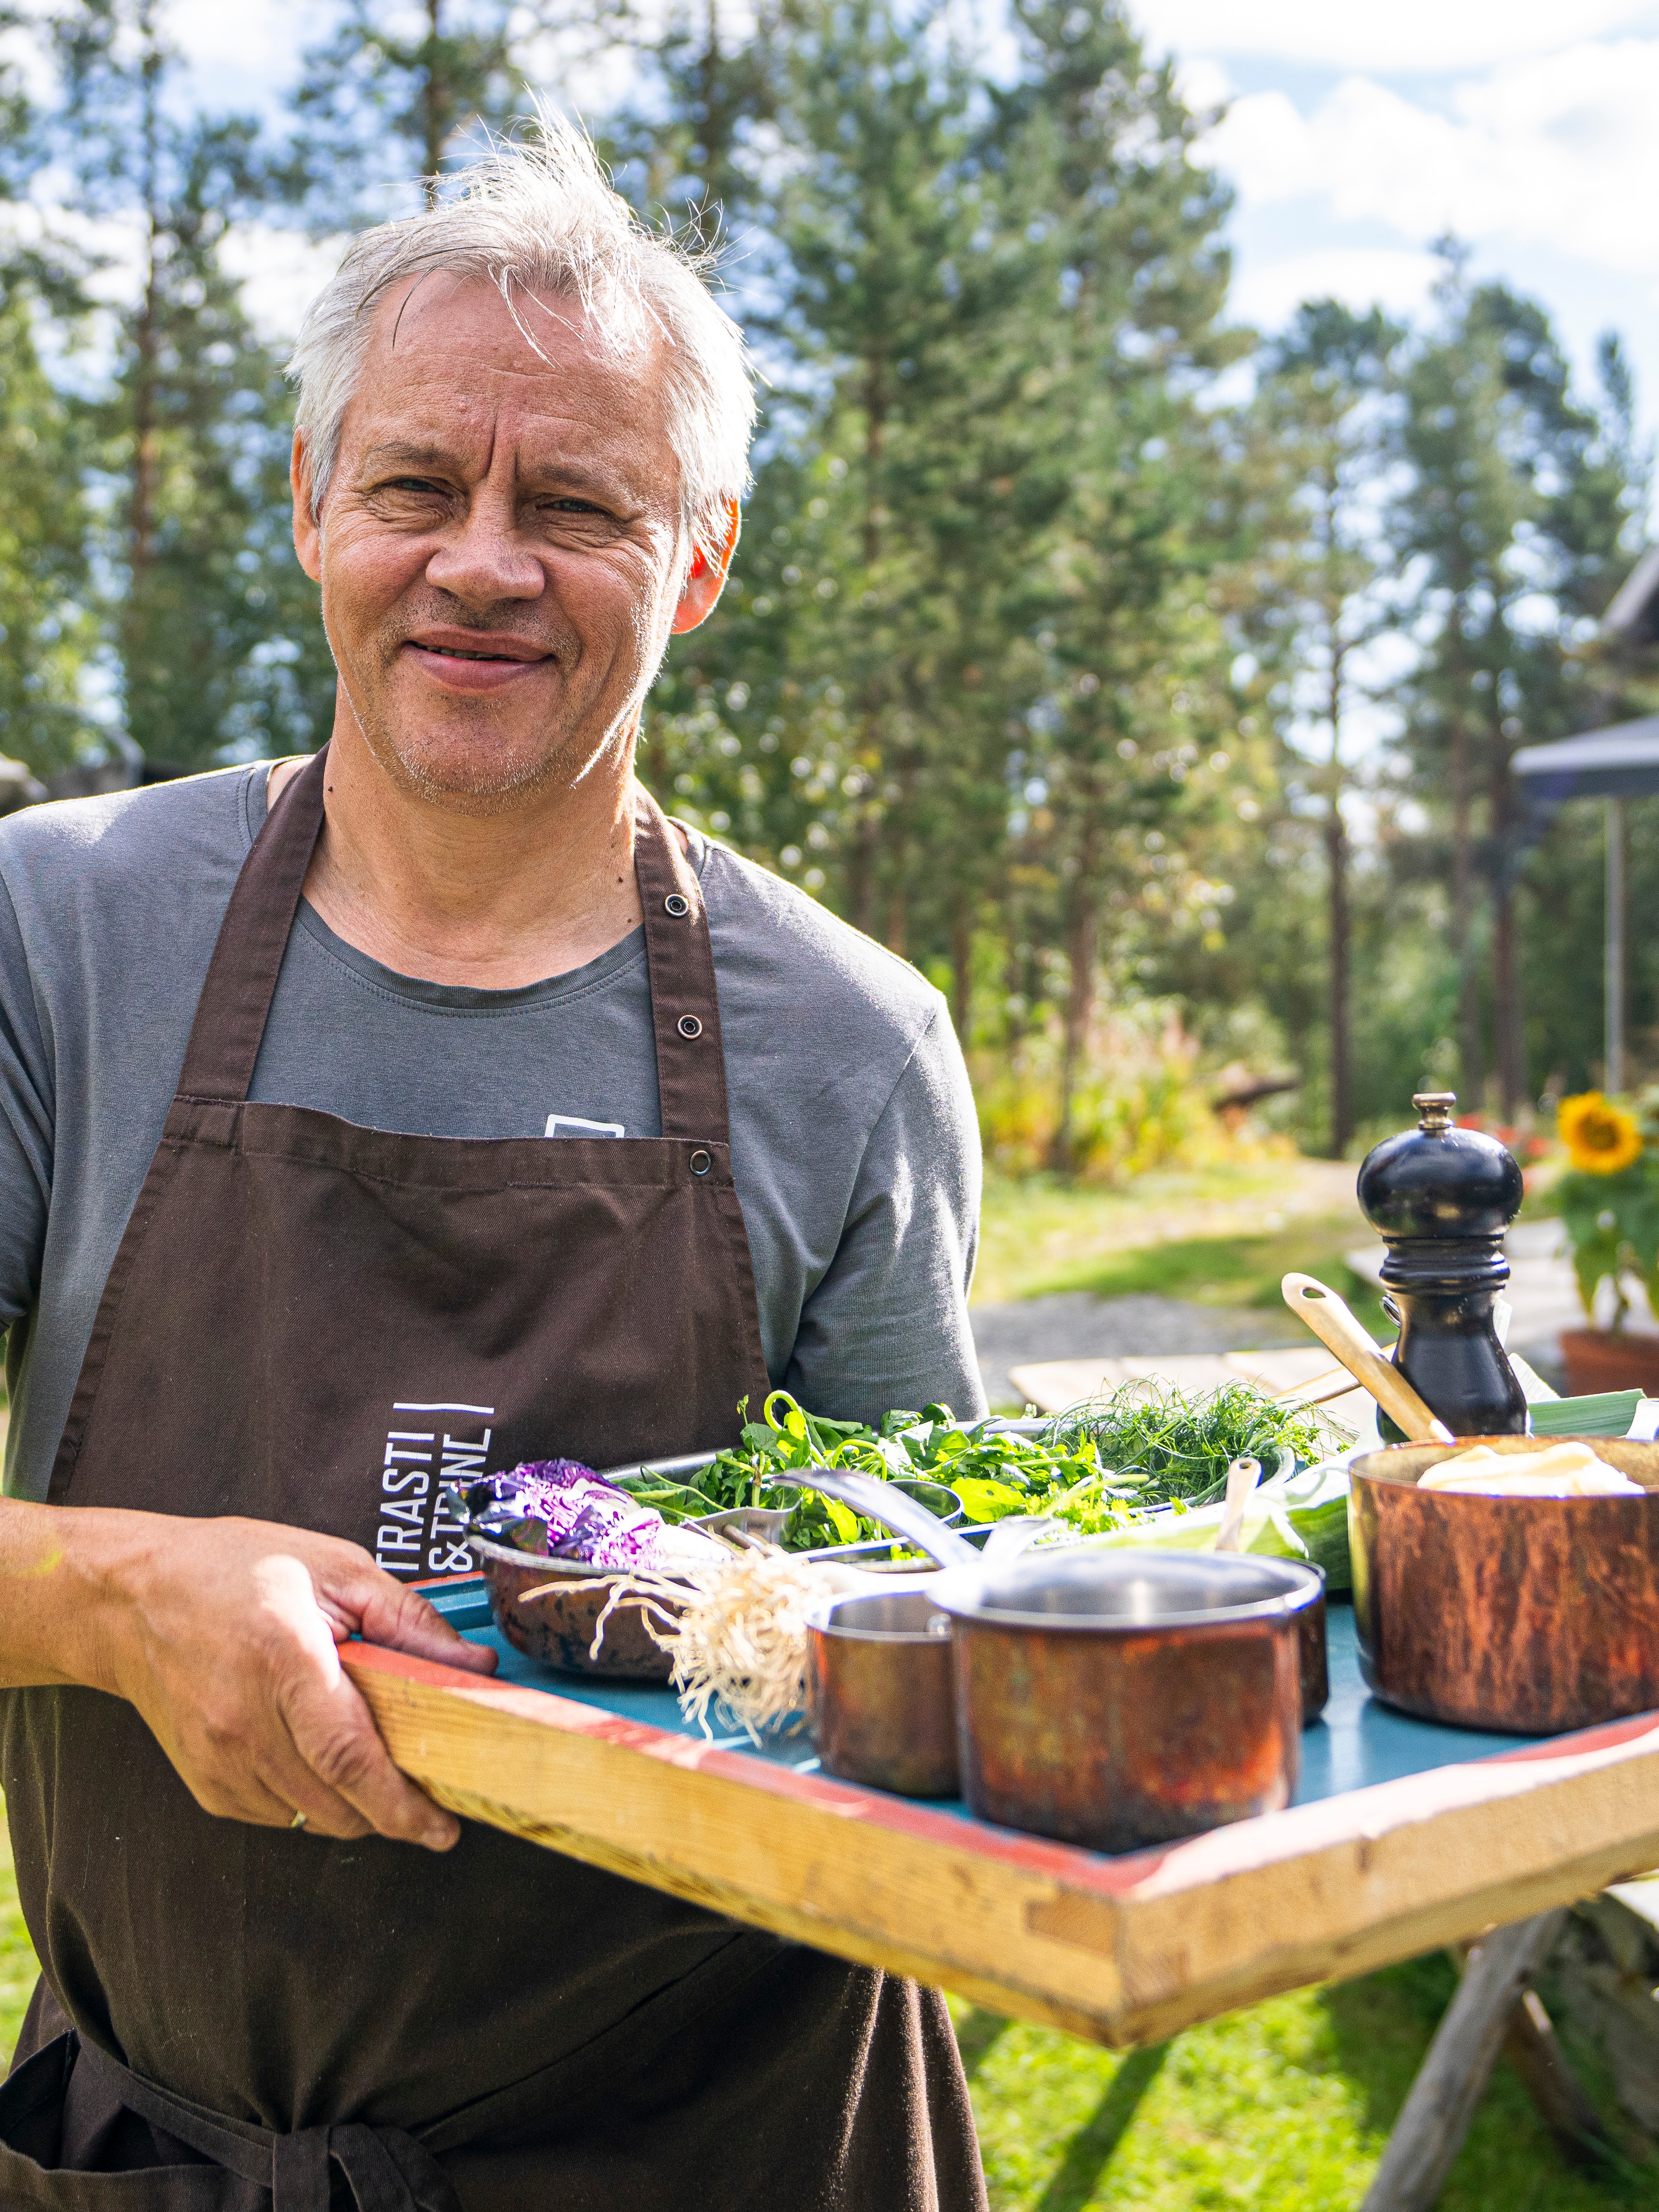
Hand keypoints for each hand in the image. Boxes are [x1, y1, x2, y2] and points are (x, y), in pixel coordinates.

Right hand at [104, 1516, 497, 1849]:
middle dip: (392, 1812)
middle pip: (336, 1803)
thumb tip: (474, 1668)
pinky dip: (311, 1799)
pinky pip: (277, 1814)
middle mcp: (244, 1720)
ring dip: (353, 1807)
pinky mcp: (204, 1782)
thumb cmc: (235, 1571)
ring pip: (311, 1818)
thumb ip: (409, 1622)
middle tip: (428, 1794)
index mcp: (283, 1659)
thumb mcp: (336, 1569)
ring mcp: (218, 1758)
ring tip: (372, 1762)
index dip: (402, 1804)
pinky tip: (316, 1754)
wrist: (134, 1600)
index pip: (350, 1756)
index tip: (443, 1827)